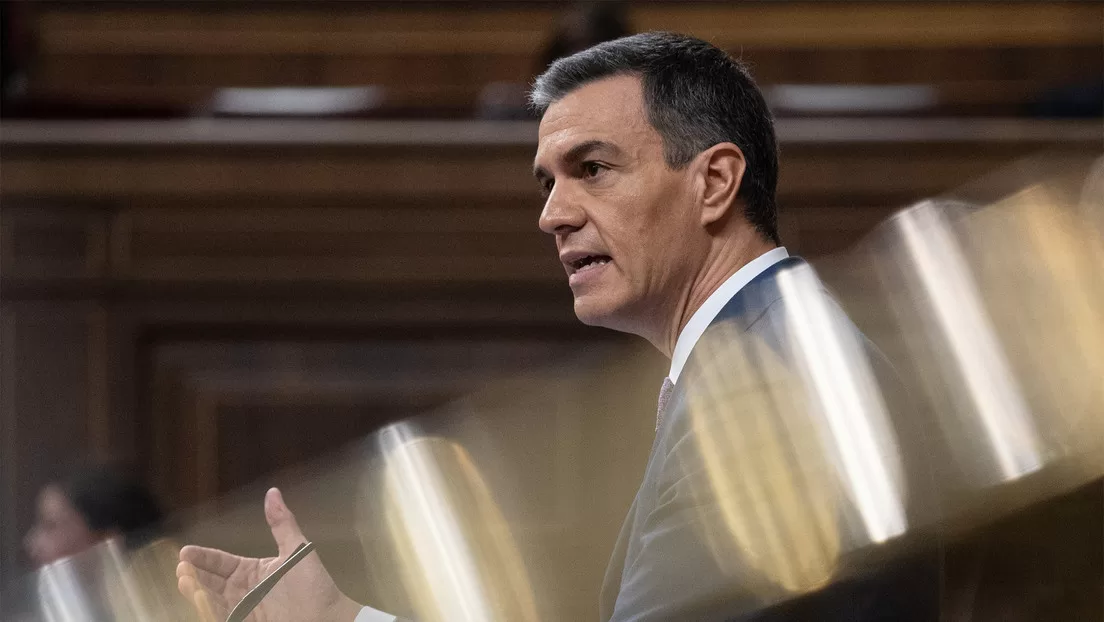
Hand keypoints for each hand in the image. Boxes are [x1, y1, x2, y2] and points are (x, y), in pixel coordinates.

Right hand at [177, 487, 361, 621]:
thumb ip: (282, 523)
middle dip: (194, 575)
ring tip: (185, 581)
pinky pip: (224, 616)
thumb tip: (272, 492)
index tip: (185, 552)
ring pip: (213, 600)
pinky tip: (201, 600)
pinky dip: (210, 610)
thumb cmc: (314, 585)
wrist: (327, 617)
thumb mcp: (296, 550)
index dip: (203, 557)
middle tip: (181, 568)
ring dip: (197, 592)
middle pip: (211, 582)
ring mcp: (244, 610)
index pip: (221, 562)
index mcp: (252, 572)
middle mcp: (244, 591)